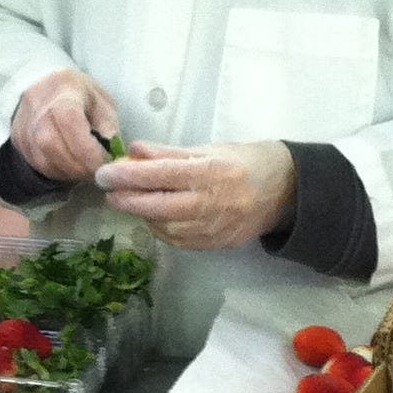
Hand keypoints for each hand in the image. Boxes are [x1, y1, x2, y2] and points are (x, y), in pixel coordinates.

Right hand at [11, 68, 122, 183]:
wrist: (45, 87)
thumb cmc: (79, 95)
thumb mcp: (101, 101)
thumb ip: (108, 125)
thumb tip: (111, 153)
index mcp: (63, 91)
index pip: (69, 122)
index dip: (87, 148)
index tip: (104, 163)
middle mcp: (37, 109)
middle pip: (52, 145)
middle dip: (79, 166)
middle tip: (97, 172)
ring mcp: (25, 126)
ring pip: (44, 160)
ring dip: (69, 172)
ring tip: (86, 170)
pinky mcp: (20, 142)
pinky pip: (39, 165)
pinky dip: (58, 172)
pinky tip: (71, 167)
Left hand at [97, 140, 294, 251]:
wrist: (286, 191)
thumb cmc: (245, 161)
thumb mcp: (209, 148)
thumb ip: (170, 153)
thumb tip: (133, 151)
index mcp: (212, 171)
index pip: (162, 175)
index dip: (130, 175)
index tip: (105, 173)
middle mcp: (214, 203)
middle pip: (159, 206)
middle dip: (128, 199)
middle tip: (108, 191)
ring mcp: (215, 227)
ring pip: (166, 227)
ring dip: (143, 214)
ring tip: (132, 200)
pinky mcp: (216, 244)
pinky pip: (179, 241)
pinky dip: (161, 228)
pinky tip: (155, 216)